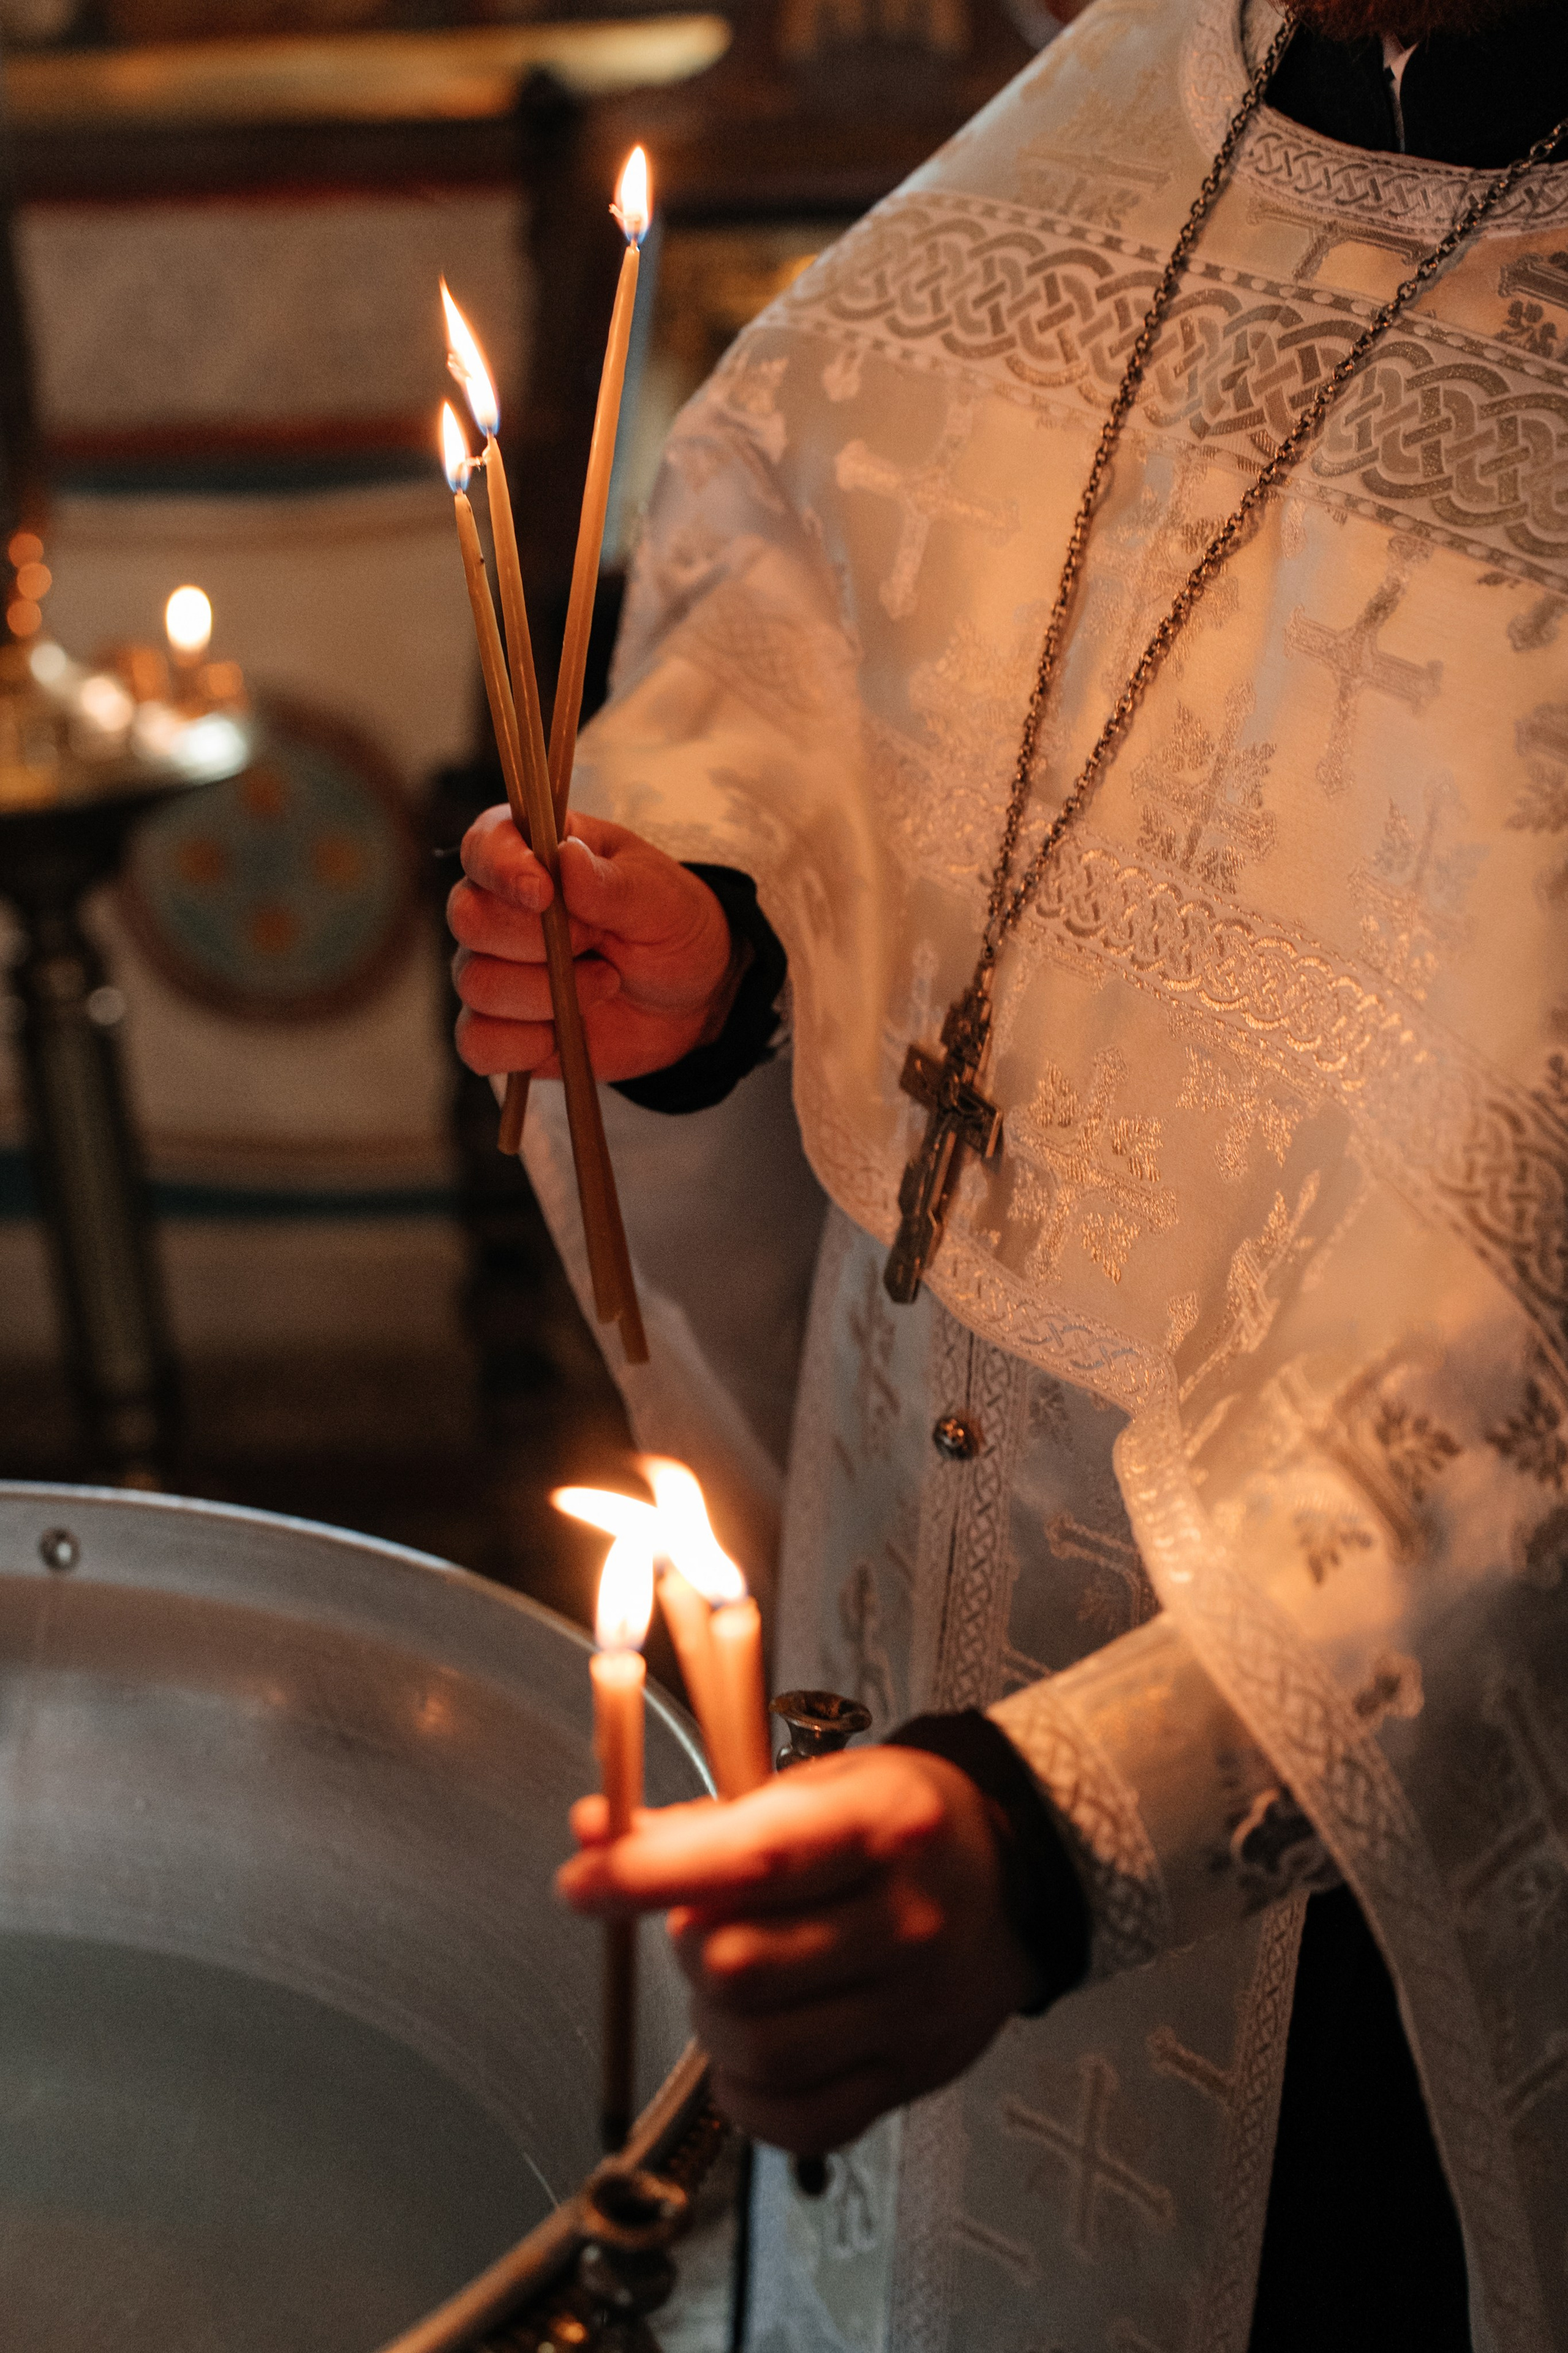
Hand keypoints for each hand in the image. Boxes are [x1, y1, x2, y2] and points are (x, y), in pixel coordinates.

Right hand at [448, 806, 744, 1083]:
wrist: (692, 997)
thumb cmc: (670, 928)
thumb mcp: (660, 898)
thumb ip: (611, 883)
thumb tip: (566, 856)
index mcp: (532, 853)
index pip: (482, 846)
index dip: (502, 868)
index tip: (544, 893)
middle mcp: (500, 907)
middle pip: (469, 918)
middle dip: (538, 941)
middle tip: (596, 941)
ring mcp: (494, 968)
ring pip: (476, 983)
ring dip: (546, 994)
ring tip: (604, 982)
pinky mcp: (500, 1027)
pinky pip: (477, 1042)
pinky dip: (521, 1045)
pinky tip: (562, 1035)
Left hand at [558, 1747, 1036, 2152]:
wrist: (1009, 1877)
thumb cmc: (897, 1823)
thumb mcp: (814, 1789)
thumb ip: (699, 1821)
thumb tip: (593, 1833)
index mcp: (879, 1825)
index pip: (749, 1860)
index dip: (648, 1875)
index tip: (583, 1880)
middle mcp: (905, 1920)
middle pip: (737, 1966)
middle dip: (687, 1945)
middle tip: (702, 1921)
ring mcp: (912, 2009)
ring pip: (754, 2049)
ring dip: (711, 2019)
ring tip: (734, 1980)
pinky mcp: (910, 2076)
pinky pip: (794, 2119)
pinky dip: (746, 2092)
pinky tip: (753, 2046)